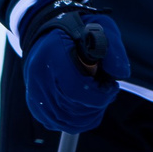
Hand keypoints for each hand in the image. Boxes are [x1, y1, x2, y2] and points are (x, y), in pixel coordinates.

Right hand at [18, 0, 130, 132]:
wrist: (49, 29)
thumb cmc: (79, 29)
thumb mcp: (102, 28)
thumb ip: (114, 50)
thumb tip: (119, 75)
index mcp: (52, 54)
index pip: (76, 90)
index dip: (100, 95)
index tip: (111, 86)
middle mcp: (38, 75)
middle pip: (71, 109)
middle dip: (97, 106)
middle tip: (106, 91)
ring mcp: (33, 90)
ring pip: (64, 120)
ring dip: (88, 116)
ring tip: (98, 99)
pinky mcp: (34, 102)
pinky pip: (55, 123)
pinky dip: (75, 121)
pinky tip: (86, 108)